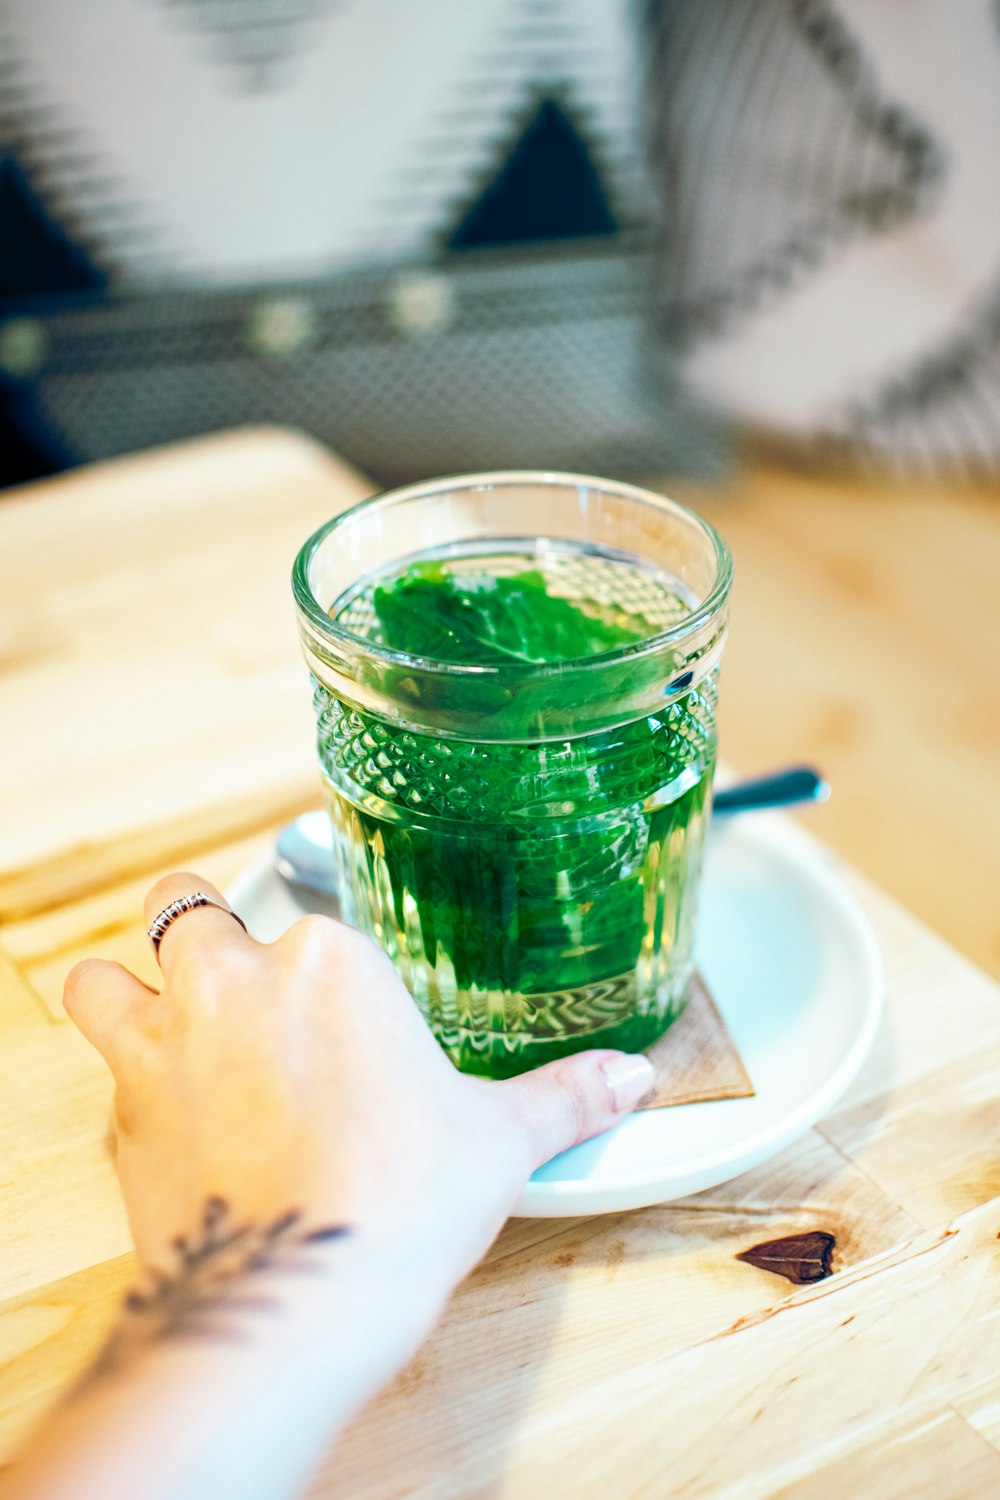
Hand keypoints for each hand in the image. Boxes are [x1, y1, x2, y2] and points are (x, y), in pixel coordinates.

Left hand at [65, 872, 654, 1299]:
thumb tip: (631, 1080)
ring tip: (161, 1012)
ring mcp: (168, 1040)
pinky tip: (160, 1107)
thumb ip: (566, 1097)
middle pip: (188, 908)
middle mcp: (238, 980)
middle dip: (206, 928)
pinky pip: (97, 1065)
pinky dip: (118, 1074)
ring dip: (129, 985)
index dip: (327, 966)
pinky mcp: (124, 1111)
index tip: (347, 1007)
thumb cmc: (402, 1201)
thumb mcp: (501, 1142)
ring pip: (107, 975)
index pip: (317, 925)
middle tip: (240, 974)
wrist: (301, 1292)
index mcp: (333, 962)